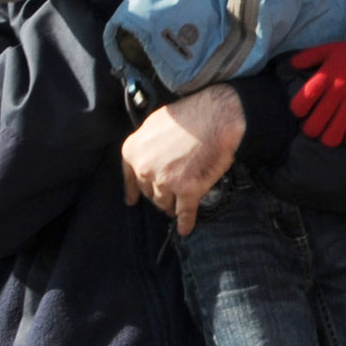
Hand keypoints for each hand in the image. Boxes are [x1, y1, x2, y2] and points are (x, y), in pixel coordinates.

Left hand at [120, 85, 244, 233]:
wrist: (215, 117)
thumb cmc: (189, 116)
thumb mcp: (155, 124)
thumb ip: (148, 144)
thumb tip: (151, 154)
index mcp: (132, 150)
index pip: (129, 177)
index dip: (133, 190)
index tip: (132, 201)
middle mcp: (144, 168)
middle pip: (149, 192)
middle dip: (159, 195)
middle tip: (170, 196)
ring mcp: (165, 181)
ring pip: (165, 203)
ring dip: (172, 207)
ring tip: (179, 208)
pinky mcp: (187, 191)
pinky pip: (185, 212)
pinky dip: (185, 222)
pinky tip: (185, 228)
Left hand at [288, 30, 345, 147]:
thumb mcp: (326, 50)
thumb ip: (307, 57)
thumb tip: (291, 64)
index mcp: (323, 77)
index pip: (299, 105)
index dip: (298, 111)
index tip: (304, 108)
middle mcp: (337, 91)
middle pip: (313, 127)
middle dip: (310, 129)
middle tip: (316, 124)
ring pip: (333, 137)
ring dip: (329, 137)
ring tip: (331, 130)